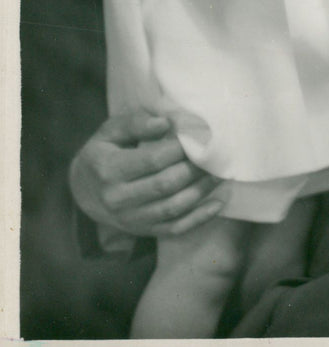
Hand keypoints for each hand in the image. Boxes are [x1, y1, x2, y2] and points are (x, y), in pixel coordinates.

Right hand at [68, 110, 226, 237]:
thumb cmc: (104, 152)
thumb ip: (136, 123)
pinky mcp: (143, 231)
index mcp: (109, 170)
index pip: (152, 159)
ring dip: (202, 190)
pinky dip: (200, 217)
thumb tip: (165, 123)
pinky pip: (175, 228)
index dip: (180, 148)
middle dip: (195, 168)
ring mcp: (131, 219)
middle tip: (216, 153)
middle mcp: (118, 199)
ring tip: (220, 172)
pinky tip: (218, 202)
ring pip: (173, 208)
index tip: (201, 134)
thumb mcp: (110, 131)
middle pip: (166, 185)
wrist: (84, 190)